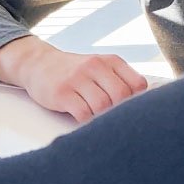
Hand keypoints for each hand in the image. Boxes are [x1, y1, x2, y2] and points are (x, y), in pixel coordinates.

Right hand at [0, 36, 147, 122]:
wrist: (38, 64)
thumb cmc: (75, 73)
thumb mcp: (99, 68)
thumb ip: (120, 81)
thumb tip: (144, 107)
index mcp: (110, 61)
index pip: (138, 84)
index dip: (137, 103)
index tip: (130, 113)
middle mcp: (95, 66)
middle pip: (121, 95)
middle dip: (120, 113)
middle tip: (113, 122)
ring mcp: (77, 78)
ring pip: (102, 105)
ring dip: (102, 119)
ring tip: (98, 122)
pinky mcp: (62, 92)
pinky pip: (82, 113)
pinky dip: (86, 122)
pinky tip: (84, 122)